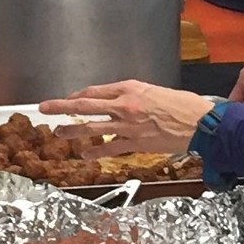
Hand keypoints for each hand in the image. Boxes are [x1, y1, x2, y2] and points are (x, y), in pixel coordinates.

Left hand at [39, 81, 212, 153]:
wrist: (199, 122)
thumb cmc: (182, 105)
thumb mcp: (153, 90)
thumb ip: (132, 95)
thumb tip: (117, 101)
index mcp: (130, 89)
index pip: (95, 91)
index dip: (77, 95)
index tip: (67, 99)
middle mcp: (125, 105)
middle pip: (86, 104)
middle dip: (61, 106)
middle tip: (44, 107)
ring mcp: (128, 126)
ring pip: (92, 128)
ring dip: (73, 130)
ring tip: (59, 132)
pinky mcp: (135, 143)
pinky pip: (110, 148)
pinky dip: (96, 152)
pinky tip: (85, 154)